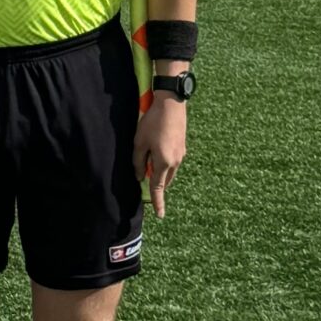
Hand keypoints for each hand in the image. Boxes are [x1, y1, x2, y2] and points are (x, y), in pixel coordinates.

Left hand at [134, 97, 186, 218]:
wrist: (171, 104)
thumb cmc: (152, 123)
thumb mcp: (139, 143)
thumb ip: (138, 162)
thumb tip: (140, 177)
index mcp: (163, 162)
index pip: (158, 188)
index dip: (157, 202)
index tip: (160, 215)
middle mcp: (175, 161)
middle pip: (164, 181)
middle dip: (157, 186)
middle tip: (147, 186)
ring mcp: (181, 154)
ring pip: (169, 172)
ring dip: (160, 175)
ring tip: (149, 168)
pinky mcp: (182, 147)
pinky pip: (173, 163)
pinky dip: (165, 165)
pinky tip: (157, 156)